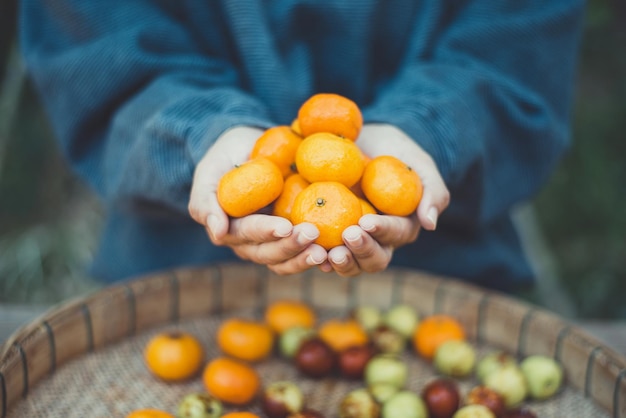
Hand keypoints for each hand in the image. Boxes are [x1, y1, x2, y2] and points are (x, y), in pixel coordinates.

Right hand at [188, 126, 327, 274]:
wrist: (250, 148)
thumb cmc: (227, 157)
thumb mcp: (210, 170)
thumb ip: (206, 201)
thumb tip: (217, 234)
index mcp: (229, 229)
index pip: (248, 234)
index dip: (266, 232)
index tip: (285, 226)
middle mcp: (250, 243)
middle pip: (269, 253)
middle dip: (290, 246)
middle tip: (313, 234)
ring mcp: (273, 243)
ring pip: (287, 261)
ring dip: (305, 258)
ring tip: (325, 251)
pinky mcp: (293, 239)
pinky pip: (305, 254)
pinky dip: (320, 257)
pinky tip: (335, 252)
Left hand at [326, 123, 449, 276]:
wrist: (363, 141)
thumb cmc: (395, 151)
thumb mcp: (419, 164)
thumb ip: (432, 191)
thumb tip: (430, 224)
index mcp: (402, 227)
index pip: (396, 234)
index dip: (382, 231)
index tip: (366, 221)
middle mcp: (378, 241)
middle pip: (374, 259)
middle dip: (362, 250)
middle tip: (347, 234)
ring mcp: (352, 241)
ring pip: (350, 264)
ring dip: (340, 262)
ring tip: (327, 253)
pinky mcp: (329, 236)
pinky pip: (323, 253)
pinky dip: (316, 255)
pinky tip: (307, 250)